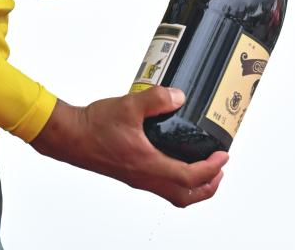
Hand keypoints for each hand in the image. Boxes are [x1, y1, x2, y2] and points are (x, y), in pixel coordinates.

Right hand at [30, 87, 227, 206]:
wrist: (71, 137)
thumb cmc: (95, 126)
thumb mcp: (129, 105)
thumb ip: (156, 99)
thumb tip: (179, 97)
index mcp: (149, 165)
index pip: (190, 177)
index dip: (211, 169)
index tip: (223, 156)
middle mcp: (145, 178)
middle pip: (186, 196)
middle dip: (208, 186)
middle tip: (219, 169)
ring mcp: (138, 179)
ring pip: (173, 194)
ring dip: (193, 186)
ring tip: (203, 169)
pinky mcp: (131, 174)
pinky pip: (161, 187)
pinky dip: (176, 180)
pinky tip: (173, 159)